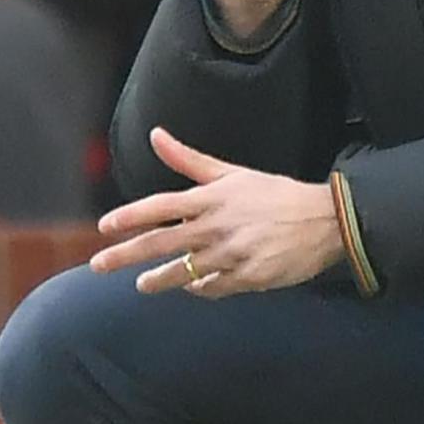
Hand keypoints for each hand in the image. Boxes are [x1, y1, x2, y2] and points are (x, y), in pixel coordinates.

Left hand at [90, 128, 346, 297]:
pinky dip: (199, 288)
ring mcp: (231, 255)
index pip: (160, 207)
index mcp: (212, 199)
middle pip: (162, 244)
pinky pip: (213, 287)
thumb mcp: (232, 173)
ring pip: (183, 272)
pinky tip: (191, 288)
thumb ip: (189, 159)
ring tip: (142, 285)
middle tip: (99, 265)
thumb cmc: (275, 194)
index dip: (130, 216)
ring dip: (158, 280)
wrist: (324, 221)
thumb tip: (156, 135)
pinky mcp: (248, 278)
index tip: (105, 226)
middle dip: (126, 255)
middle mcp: (217, 227)